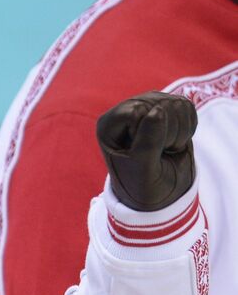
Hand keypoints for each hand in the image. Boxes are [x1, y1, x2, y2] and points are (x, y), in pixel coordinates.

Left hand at [96, 91, 197, 211]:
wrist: (161, 190)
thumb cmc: (144, 184)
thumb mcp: (143, 169)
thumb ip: (148, 142)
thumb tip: (159, 110)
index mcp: (108, 125)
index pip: (137, 112)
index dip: (147, 133)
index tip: (140, 154)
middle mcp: (125, 110)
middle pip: (160, 105)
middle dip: (166, 134)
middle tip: (156, 153)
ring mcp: (148, 105)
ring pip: (176, 104)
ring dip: (178, 133)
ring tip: (164, 149)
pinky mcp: (168, 106)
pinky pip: (187, 106)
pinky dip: (187, 129)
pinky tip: (173, 142)